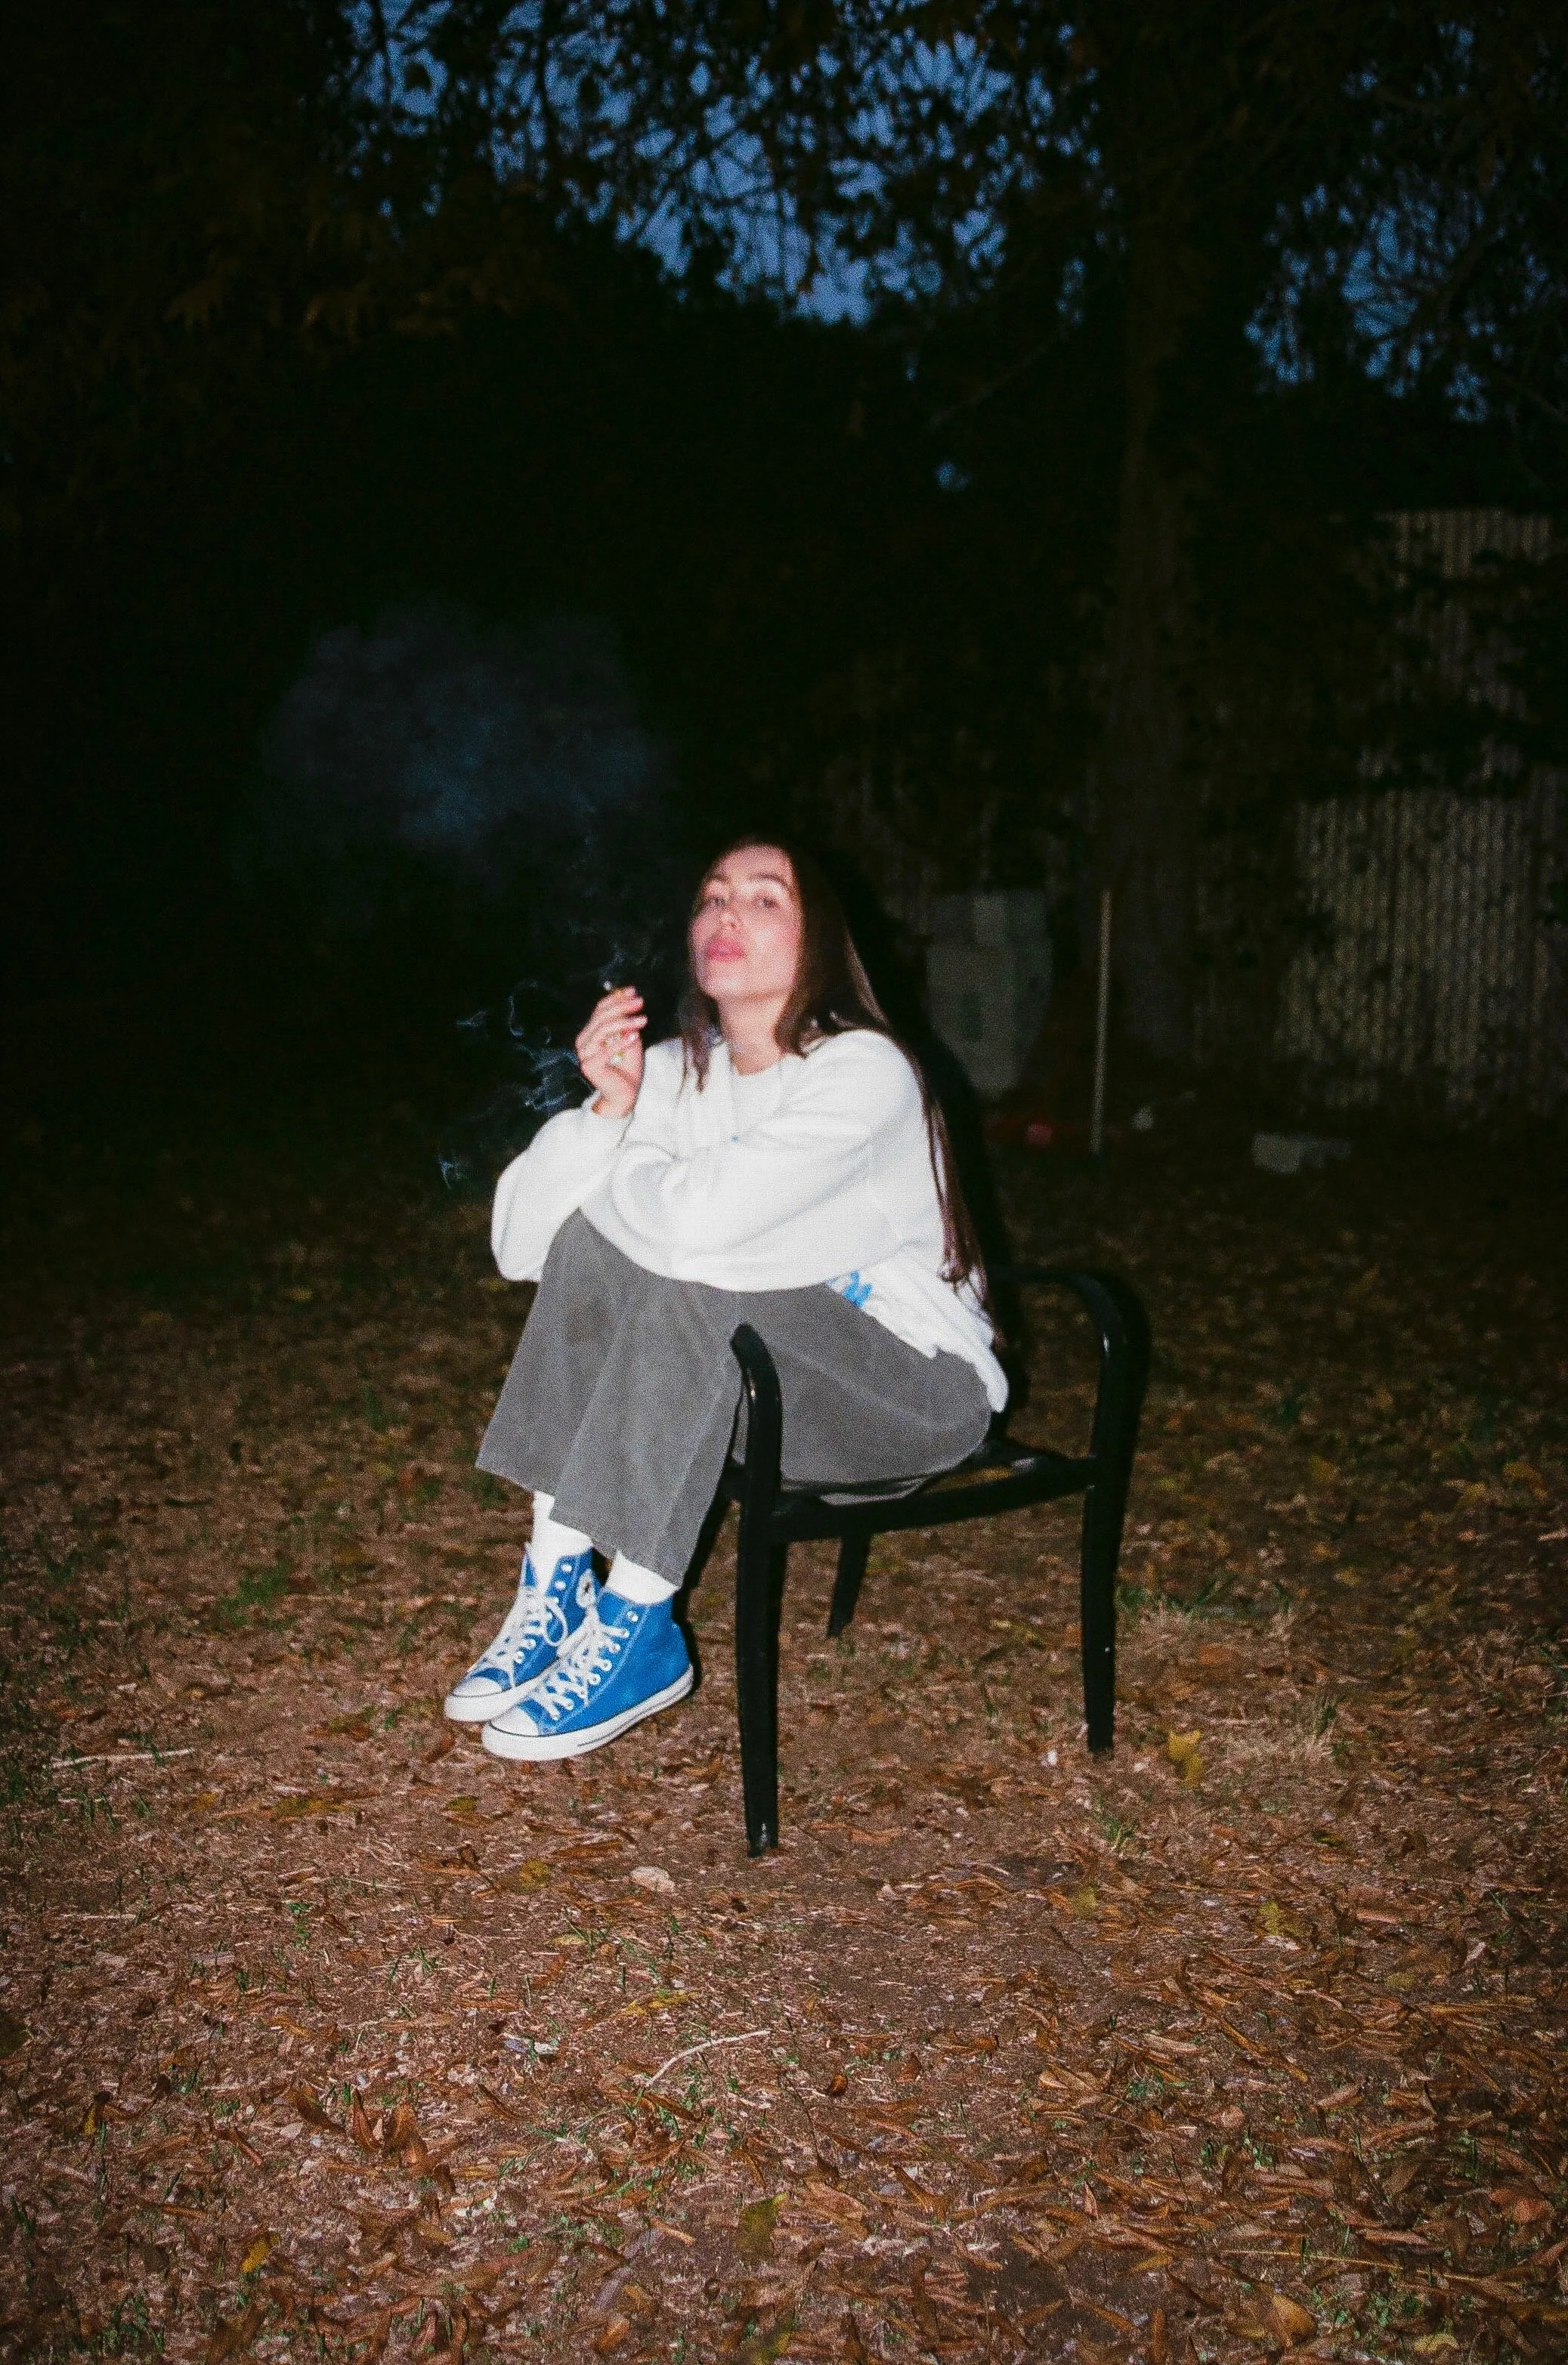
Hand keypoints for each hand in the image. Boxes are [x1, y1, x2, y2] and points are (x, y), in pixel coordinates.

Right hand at [576, 985, 644, 1118]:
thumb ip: (627, 1023)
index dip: (616, 998)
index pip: (600, 1009)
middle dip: (622, 1007)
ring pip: (602, 1029)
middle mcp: (584, 1040)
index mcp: (591, 1032)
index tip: (633, 991)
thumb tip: (630, 1000)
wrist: (624, 1095)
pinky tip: (634, 1036)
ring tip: (642, 1020)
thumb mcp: (630, 1040)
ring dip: (624, 1022)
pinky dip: (621, 1042)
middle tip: (640, 1002)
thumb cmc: (627, 1068)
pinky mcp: (589, 1065)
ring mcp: (584, 1053)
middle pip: (600, 1016)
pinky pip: (605, 1049)